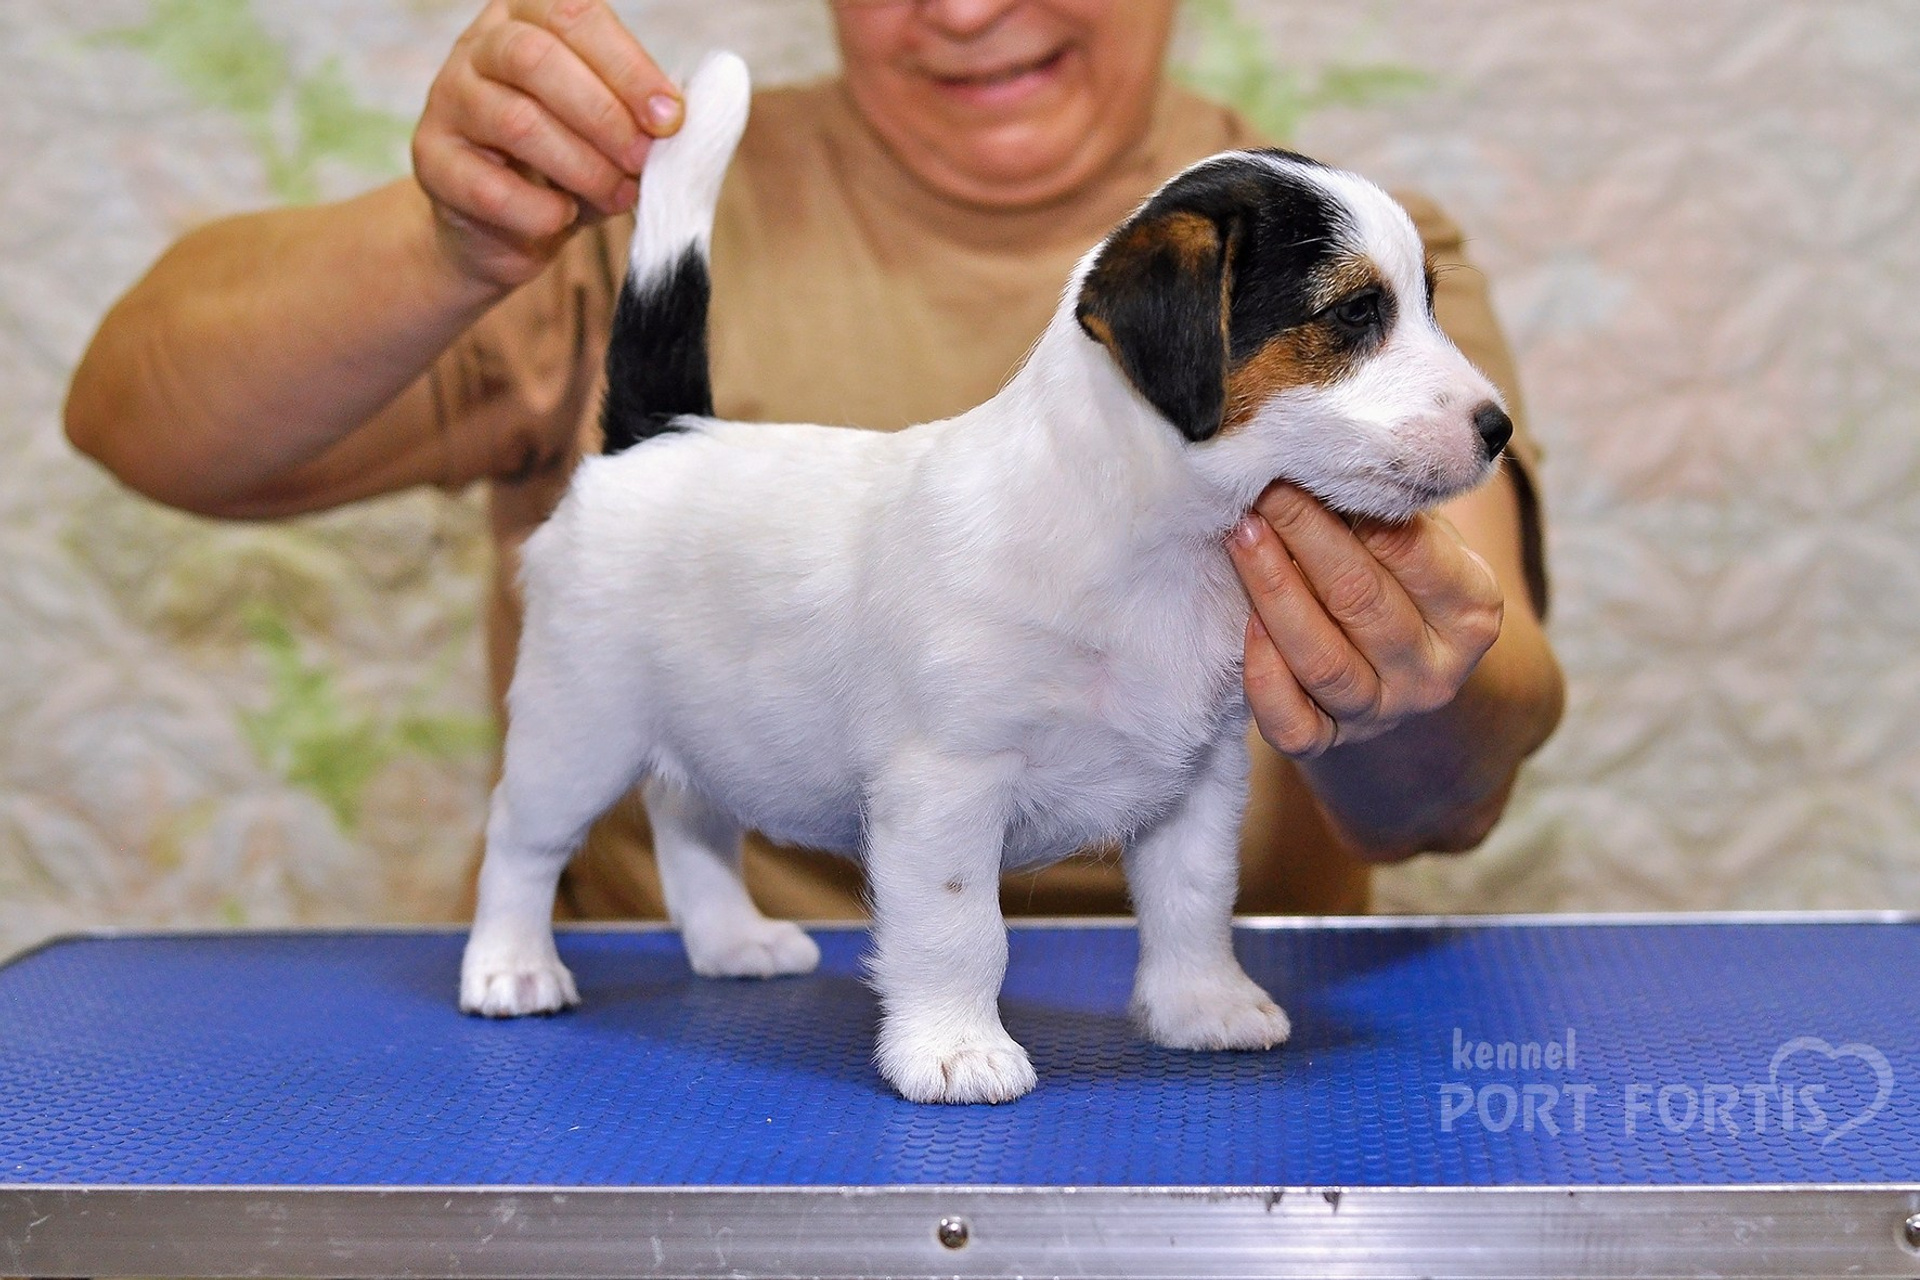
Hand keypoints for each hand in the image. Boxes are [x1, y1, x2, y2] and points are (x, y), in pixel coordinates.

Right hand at [412, 0, 683, 289]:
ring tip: (617, 195)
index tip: (669, 118)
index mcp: (528, 16)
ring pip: (517, 121)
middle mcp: (480, 46)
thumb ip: (638, 118)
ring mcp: (447, 98)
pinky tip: (561, 216)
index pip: (575, 15)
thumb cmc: (566, 163)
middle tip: (642, 161)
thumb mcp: (610, 130)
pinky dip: (538, 209)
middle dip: (605, 116)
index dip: (628, 67)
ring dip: (582, 167)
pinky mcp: (431, 159)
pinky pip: (488, 187)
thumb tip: (678, 122)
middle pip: (537, 59)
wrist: (502, 225)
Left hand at [1227, 483, 1503, 759]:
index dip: (1356, 504)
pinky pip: (1291, 724)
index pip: (1411, 550)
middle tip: (1263, 485)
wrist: (1402, 671)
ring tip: (1242, 534)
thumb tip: (1330, 448)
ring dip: (1274, 590)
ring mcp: (1382, 713)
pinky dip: (1263, 676)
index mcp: (1472, 612)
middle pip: (1360, 600)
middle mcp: (1434, 671)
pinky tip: (1244, 622)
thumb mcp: (1422, 540)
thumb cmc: (1401, 579)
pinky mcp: (1330, 743)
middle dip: (1304, 534)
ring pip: (1321, 660)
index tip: (1310, 458)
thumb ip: (1393, 506)